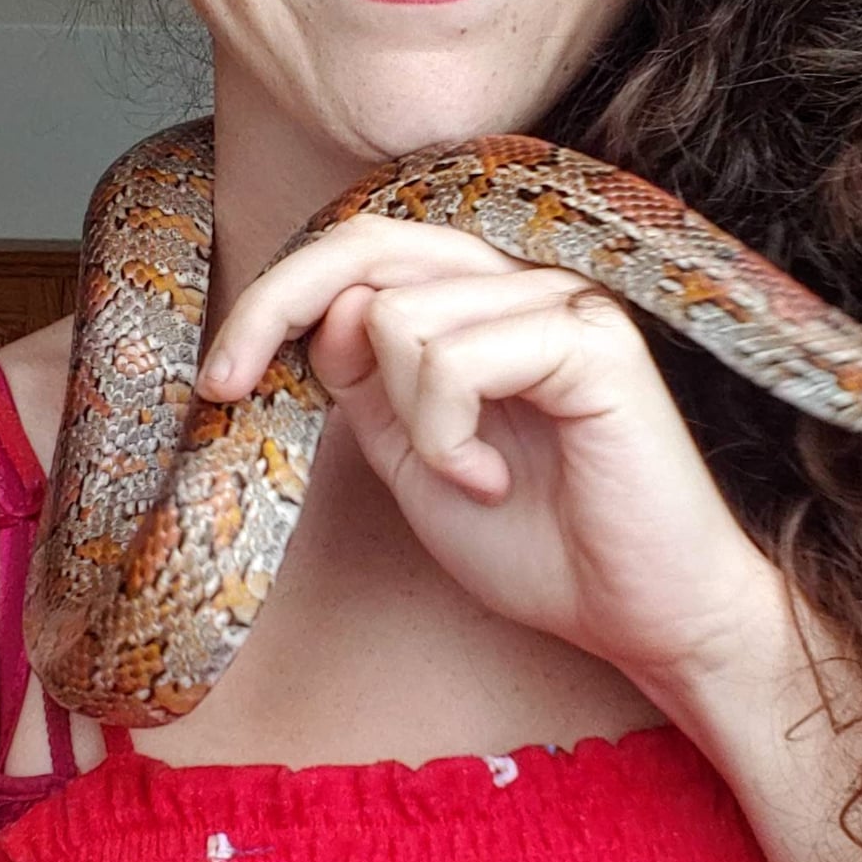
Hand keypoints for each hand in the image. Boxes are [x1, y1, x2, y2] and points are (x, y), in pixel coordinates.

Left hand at [196, 212, 791, 699]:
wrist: (642, 615)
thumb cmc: (540, 539)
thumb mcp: (413, 457)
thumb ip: (368, 380)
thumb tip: (329, 310)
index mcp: (478, 298)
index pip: (359, 248)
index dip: (273, 298)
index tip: (219, 378)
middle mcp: (521, 278)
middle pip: (369, 246)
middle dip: (278, 309)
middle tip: (231, 386)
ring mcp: (563, 298)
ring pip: (404, 317)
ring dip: (413, 424)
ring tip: (470, 477)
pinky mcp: (595, 337)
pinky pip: (460, 357)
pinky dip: (449, 433)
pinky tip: (494, 478)